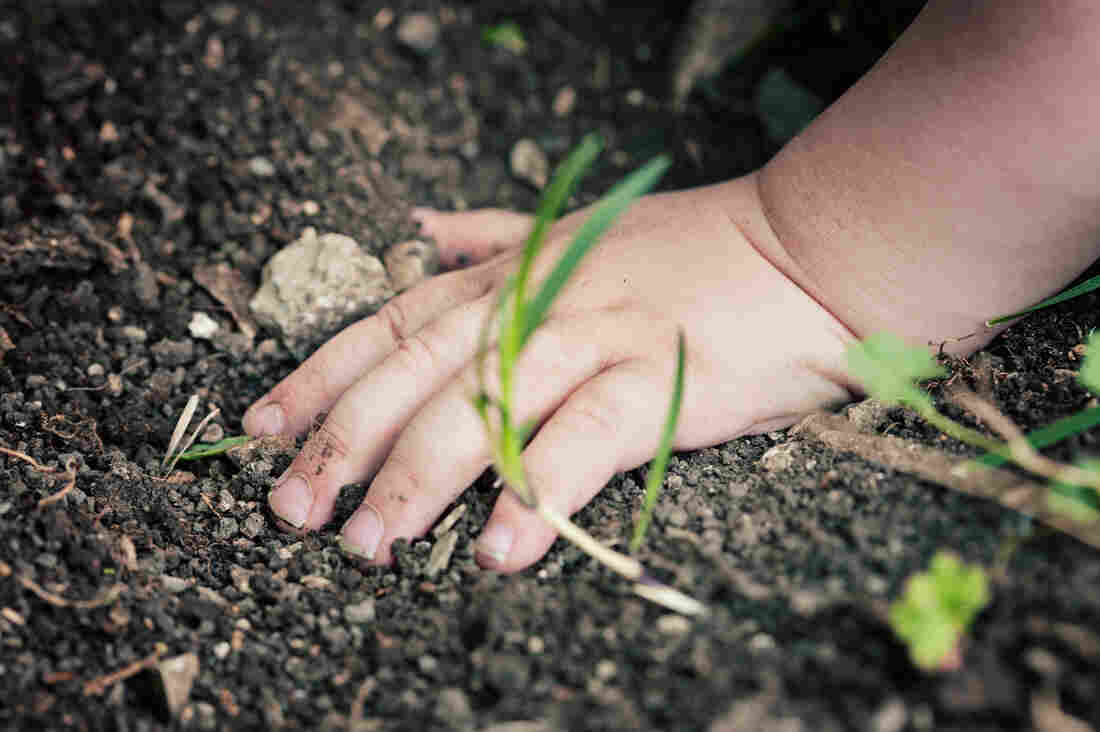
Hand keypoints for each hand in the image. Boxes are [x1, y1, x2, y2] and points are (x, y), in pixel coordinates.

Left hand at [243, 174, 854, 570]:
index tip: (261, 431)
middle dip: (344, 442)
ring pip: (482, 407)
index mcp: (508, 275)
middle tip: (295, 511)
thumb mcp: (574, 230)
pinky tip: (500, 549)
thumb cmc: (687, 250)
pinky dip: (538, 491)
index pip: (389, 326)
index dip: (318, 377)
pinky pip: (582, 439)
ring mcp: (591, 336)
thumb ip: (491, 232)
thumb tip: (423, 227)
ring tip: (372, 545)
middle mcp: (533, 302)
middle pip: (415, 374)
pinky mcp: (652, 376)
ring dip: (418, 477)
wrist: (800, 248)